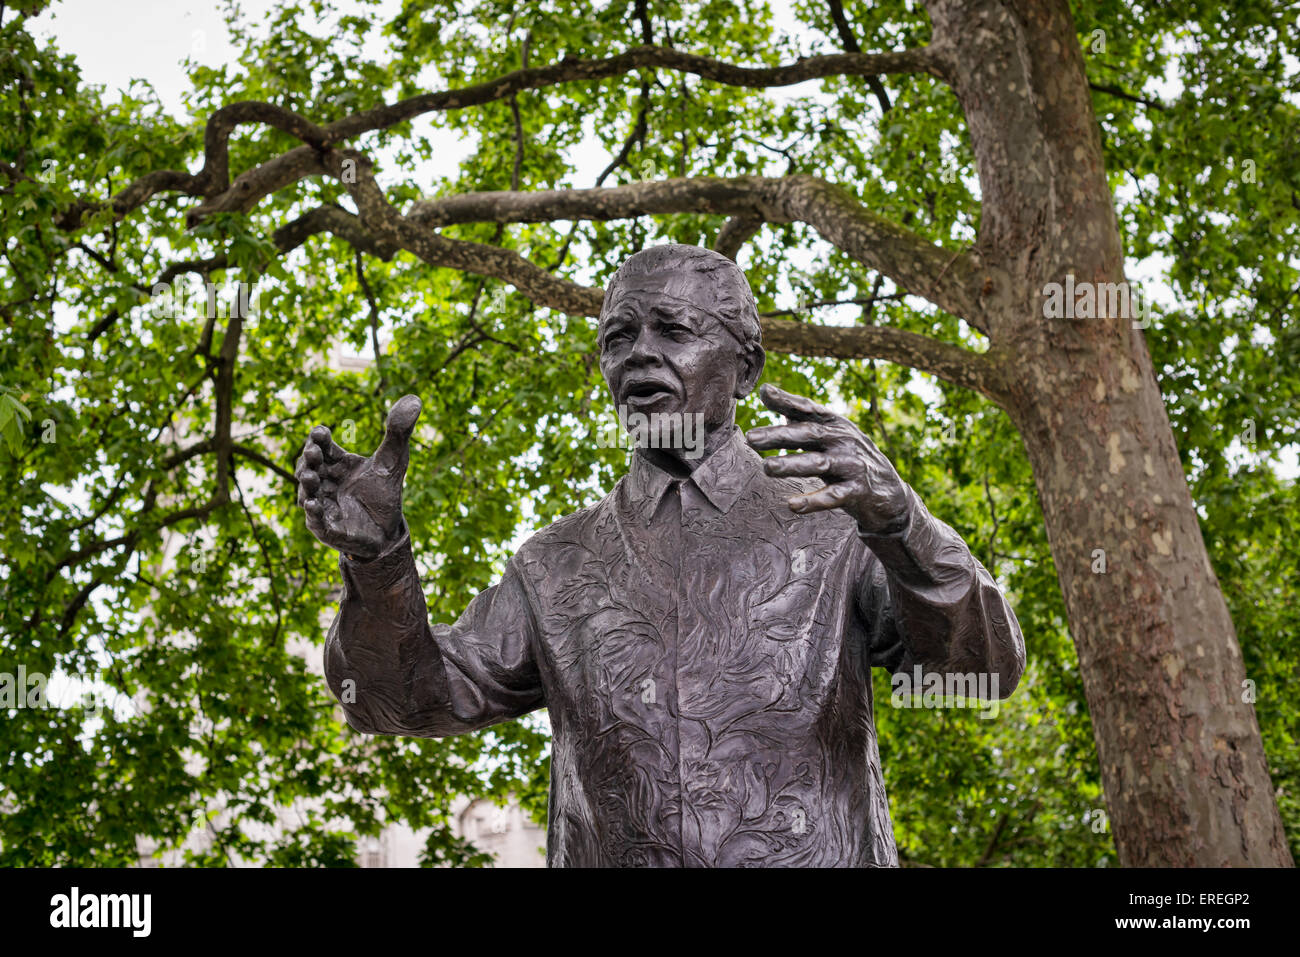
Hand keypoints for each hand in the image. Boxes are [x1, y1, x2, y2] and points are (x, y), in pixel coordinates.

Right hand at [296, 394, 421, 559]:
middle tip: (314, 451)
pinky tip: (313, 504)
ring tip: (311, 475)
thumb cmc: (384, 493)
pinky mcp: (325, 528)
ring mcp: (322, 504)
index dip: (318, 438)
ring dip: (307, 482)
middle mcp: (324, 481)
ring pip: (307, 491)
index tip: (321, 432)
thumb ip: (399, 432)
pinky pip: (314, 520)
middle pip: (310, 465)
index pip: (321, 446)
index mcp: (336, 463)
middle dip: (310, 458)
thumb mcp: (394, 460)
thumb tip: (415, 398)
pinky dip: (312, 512)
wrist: (387, 531)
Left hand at [745, 384, 909, 534]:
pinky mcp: (857, 491)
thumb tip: (767, 392)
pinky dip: (813, 501)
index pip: (808, 409)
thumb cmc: (849, 459)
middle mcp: (843, 440)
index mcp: (834, 424)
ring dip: (792, 465)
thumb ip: (800, 417)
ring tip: (767, 467)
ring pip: (818, 463)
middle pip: (808, 434)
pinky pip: (833, 496)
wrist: (889, 492)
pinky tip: (792, 505)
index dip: (787, 400)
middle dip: (779, 435)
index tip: (764, 392)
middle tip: (751, 438)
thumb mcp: (830, 435)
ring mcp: (851, 465)